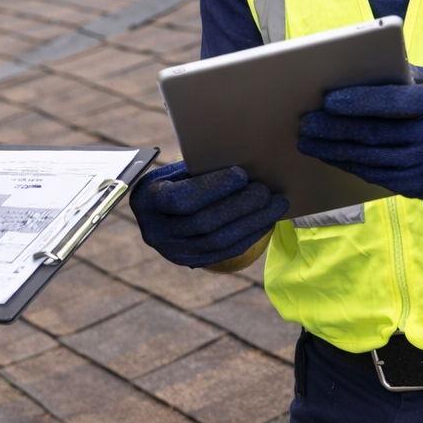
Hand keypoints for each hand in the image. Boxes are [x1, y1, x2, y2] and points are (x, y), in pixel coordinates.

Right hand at [129, 161, 289, 267]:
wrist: (164, 211)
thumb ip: (200, 170)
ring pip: (217, 241)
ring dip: (251, 223)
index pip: (181, 198)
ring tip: (275, 205)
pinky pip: (224, 252)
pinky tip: (266, 221)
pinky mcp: (190, 261)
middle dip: (239, 206)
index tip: (241, 174)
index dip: (213, 188)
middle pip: (203, 223)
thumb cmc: (178, 180)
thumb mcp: (178, 171)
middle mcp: (155, 231)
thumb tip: (242, 160)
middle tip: (266, 191)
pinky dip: (248, 236)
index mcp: (147, 199)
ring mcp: (172, 251)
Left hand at [297, 65, 422, 200]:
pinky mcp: (420, 186)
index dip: (358, 102)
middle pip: (374, 134)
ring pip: (370, 158)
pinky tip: (331, 156)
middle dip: (334, 129)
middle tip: (306, 123)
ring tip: (308, 141)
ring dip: (333, 150)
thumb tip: (357, 67)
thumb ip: (401, 75)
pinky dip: (349, 165)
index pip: (393, 102)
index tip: (328, 101)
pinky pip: (376, 176)